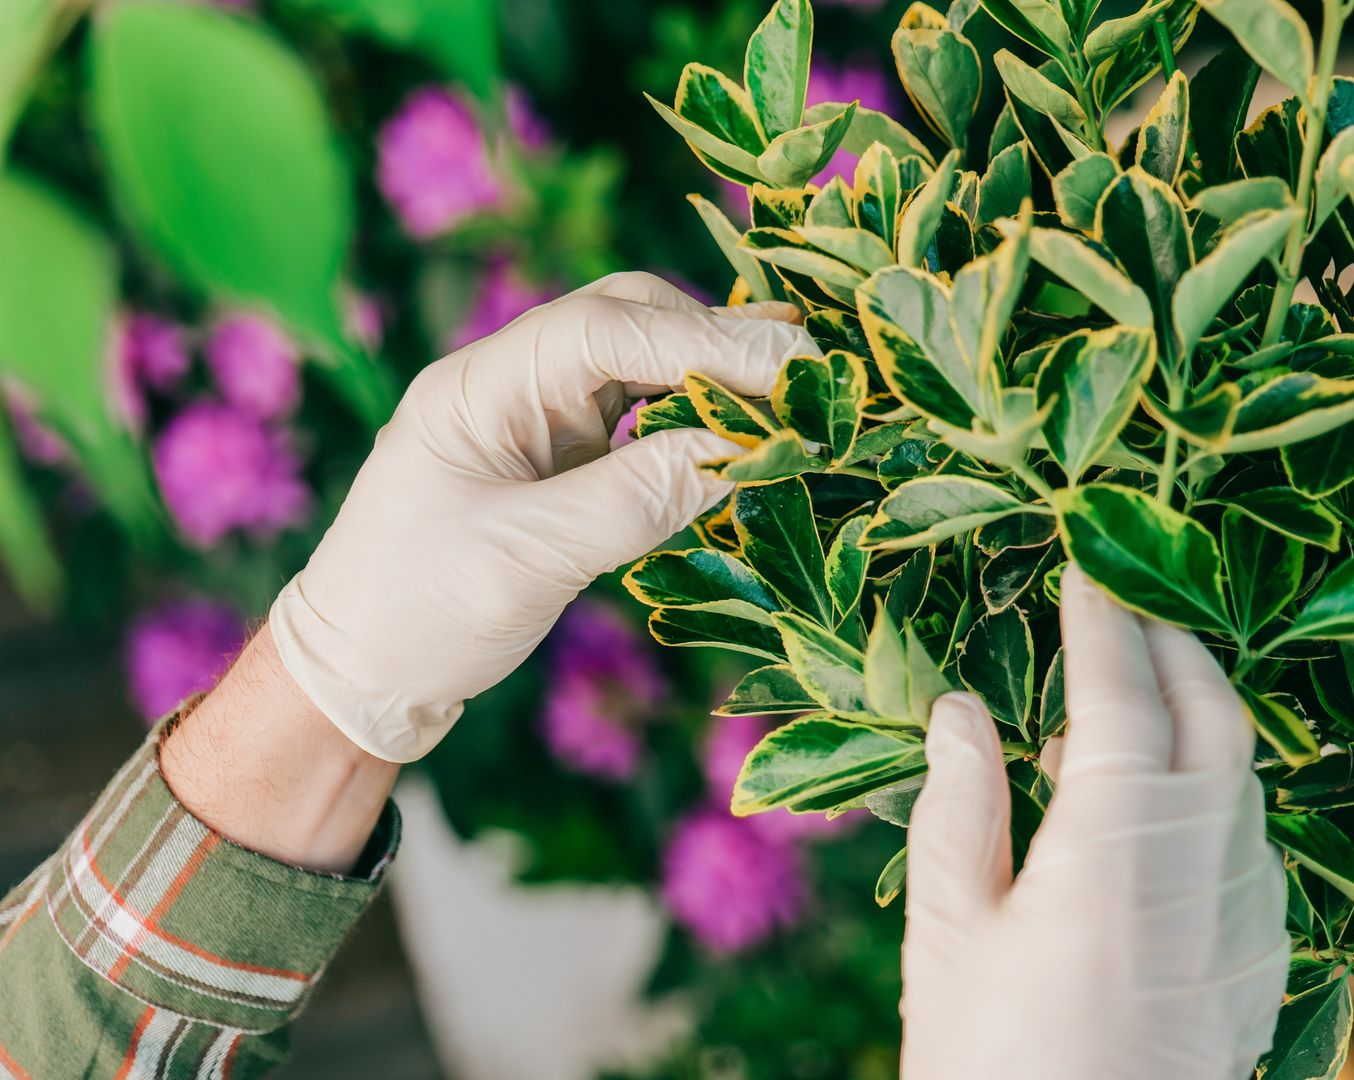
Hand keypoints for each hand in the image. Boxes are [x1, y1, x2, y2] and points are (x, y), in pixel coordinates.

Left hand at [269, 272, 815, 761]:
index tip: (791, 360)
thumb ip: (634, 499)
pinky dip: (692, 419)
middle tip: (808, 370)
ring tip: (795, 390)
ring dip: (712, 374)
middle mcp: (509, 384)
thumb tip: (738, 454)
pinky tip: (740, 432)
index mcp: (479, 387)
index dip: (706, 338)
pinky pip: (638, 419)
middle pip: (629, 322)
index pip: (607, 330)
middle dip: (717, 339)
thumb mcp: (528, 559)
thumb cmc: (417, 614)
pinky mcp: (556, 462)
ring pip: (641, 365)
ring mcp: (533, 419)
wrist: (358, 678)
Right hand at [899, 565, 1288, 1079]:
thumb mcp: (953, 930)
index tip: (1081, 564)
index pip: (1121, 691)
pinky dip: (1209, 780)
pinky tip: (1149, 799)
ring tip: (1115, 700)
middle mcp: (1207, 861)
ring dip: (1192, 710)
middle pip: (1214, 709)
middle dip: (1168, 642)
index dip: (1101, 618)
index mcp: (1119, 845)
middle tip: (1116, 601)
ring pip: (1242, 767)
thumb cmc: (995, 1060)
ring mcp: (1249, 907)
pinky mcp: (1262, 949)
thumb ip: (960, 802)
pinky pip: (1249, 827)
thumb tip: (960, 706)